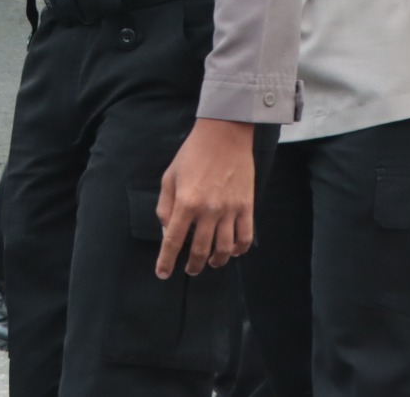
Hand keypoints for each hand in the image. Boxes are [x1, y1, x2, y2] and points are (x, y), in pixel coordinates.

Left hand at [155, 118, 255, 277]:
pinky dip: (240, 250)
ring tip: (209, 263)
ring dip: (216, 261)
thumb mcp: (169, 177)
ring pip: (224, 249)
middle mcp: (208, 211)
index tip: (163, 274)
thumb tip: (167, 230)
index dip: (166, 260)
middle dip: (192, 265)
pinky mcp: (247, 207)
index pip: (173, 240)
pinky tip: (233, 252)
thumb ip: (166, 205)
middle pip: (199, 250)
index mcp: (185, 203)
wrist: (224, 136)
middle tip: (189, 270)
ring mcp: (230, 210)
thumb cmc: (192, 154)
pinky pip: (245, 237)